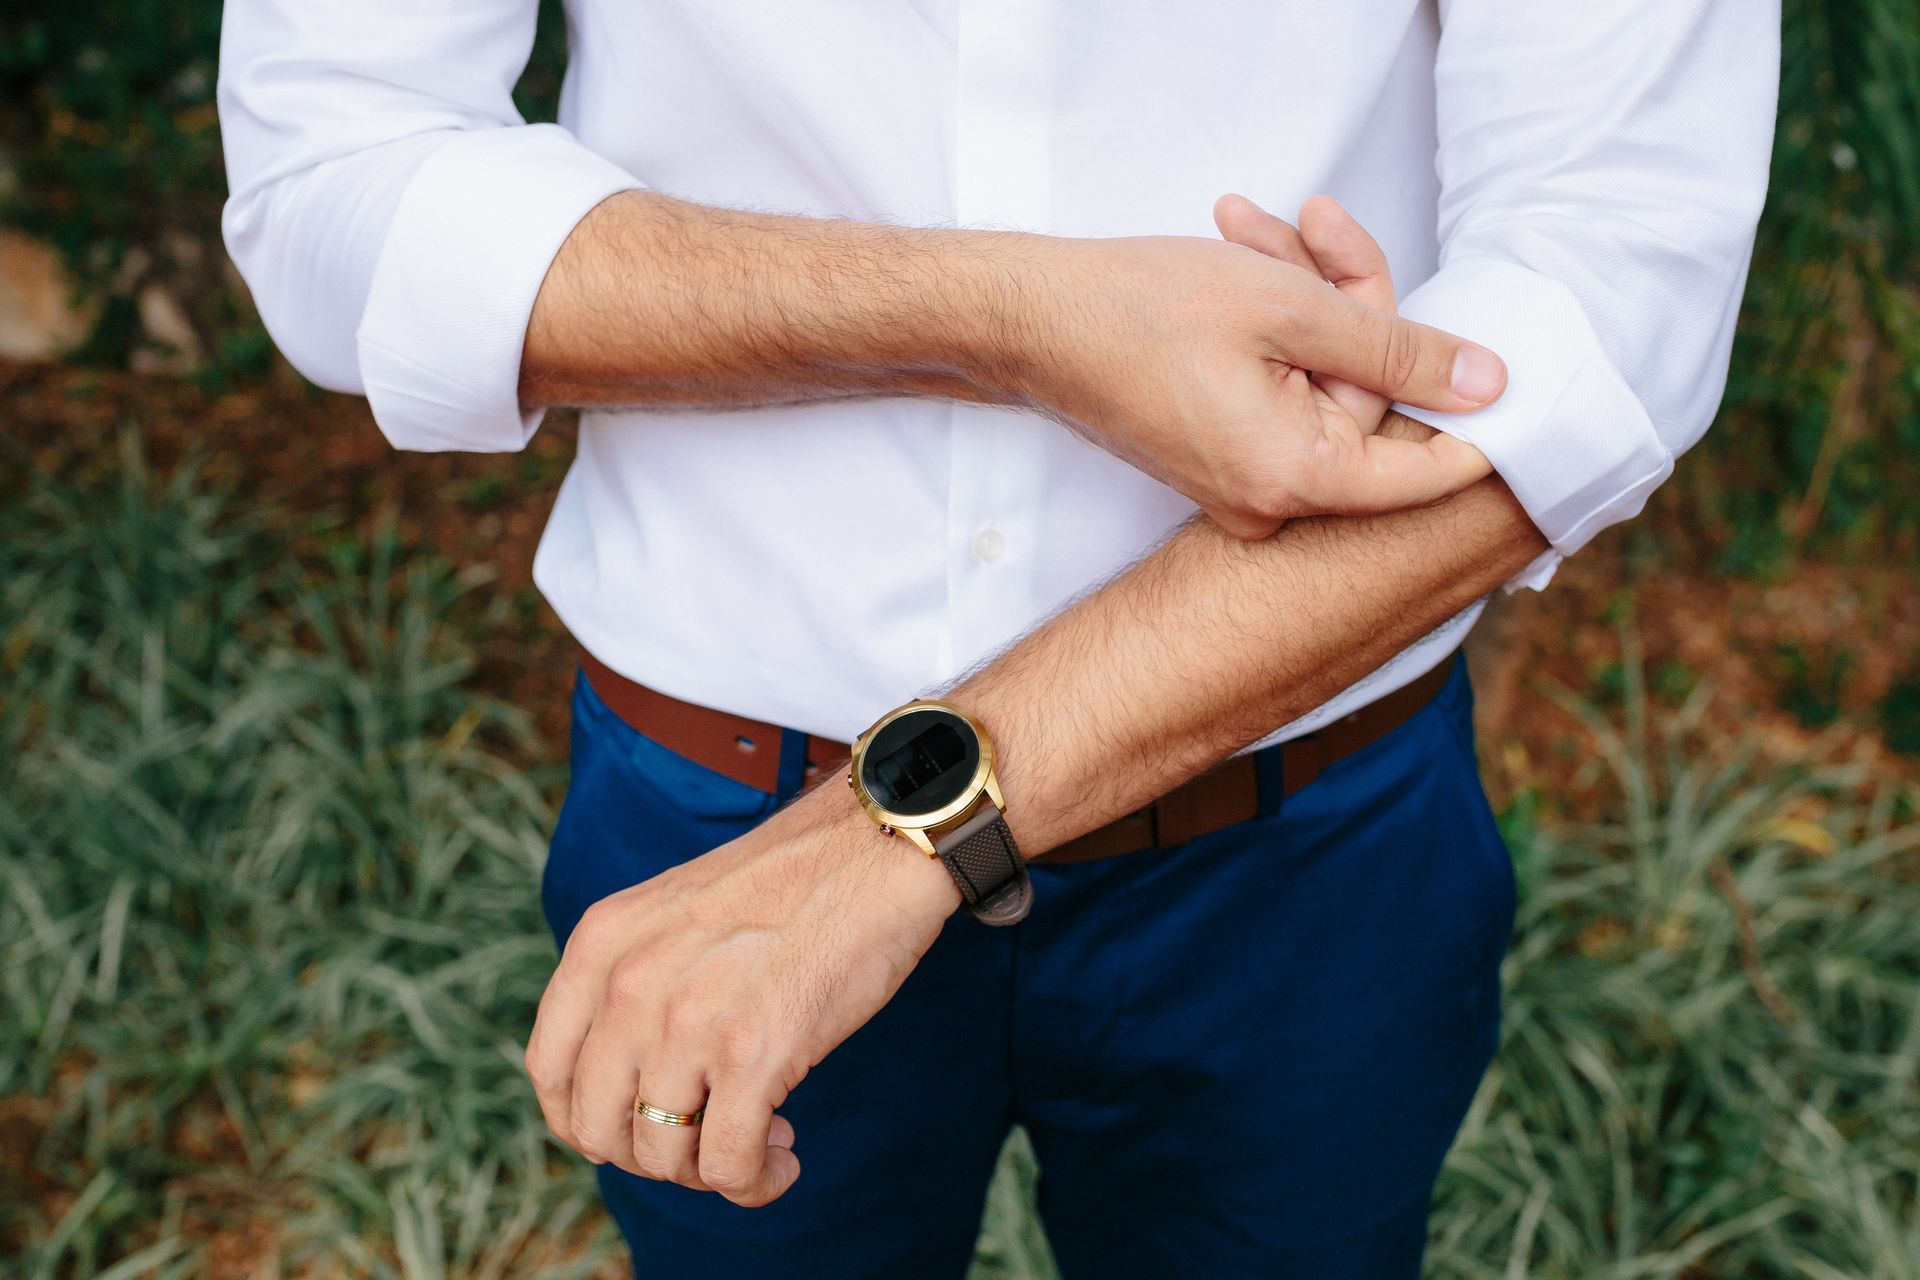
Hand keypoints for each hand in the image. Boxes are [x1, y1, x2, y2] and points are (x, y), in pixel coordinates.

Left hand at [523, 782, 956, 1205]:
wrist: (875, 849)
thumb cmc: (795, 882)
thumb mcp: (676, 912)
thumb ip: (637, 978)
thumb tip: (630, 1081)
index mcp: (602, 943)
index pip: (548, 1070)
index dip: (586, 1121)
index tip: (637, 1127)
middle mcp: (629, 984)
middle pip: (598, 1128)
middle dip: (653, 1153)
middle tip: (708, 1138)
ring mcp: (688, 1021)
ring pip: (662, 1156)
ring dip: (710, 1170)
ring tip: (762, 1139)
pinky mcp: (754, 1054)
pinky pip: (729, 1164)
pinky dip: (755, 1182)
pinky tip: (783, 1161)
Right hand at [1013, 200, 1502, 538]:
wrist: (1031, 318)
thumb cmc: (1139, 312)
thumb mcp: (1290, 311)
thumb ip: (1399, 349)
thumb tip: (1489, 384)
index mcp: (1292, 478)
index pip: (1420, 471)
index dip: (1468, 412)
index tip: (1506, 364)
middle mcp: (1267, 498)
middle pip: (1364, 401)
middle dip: (1350, 301)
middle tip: (1317, 225)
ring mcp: (1240, 480)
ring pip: (1321, 382)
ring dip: (1304, 295)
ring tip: (1256, 227)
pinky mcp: (1218, 453)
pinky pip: (1281, 390)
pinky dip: (1276, 325)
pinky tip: (1244, 256)